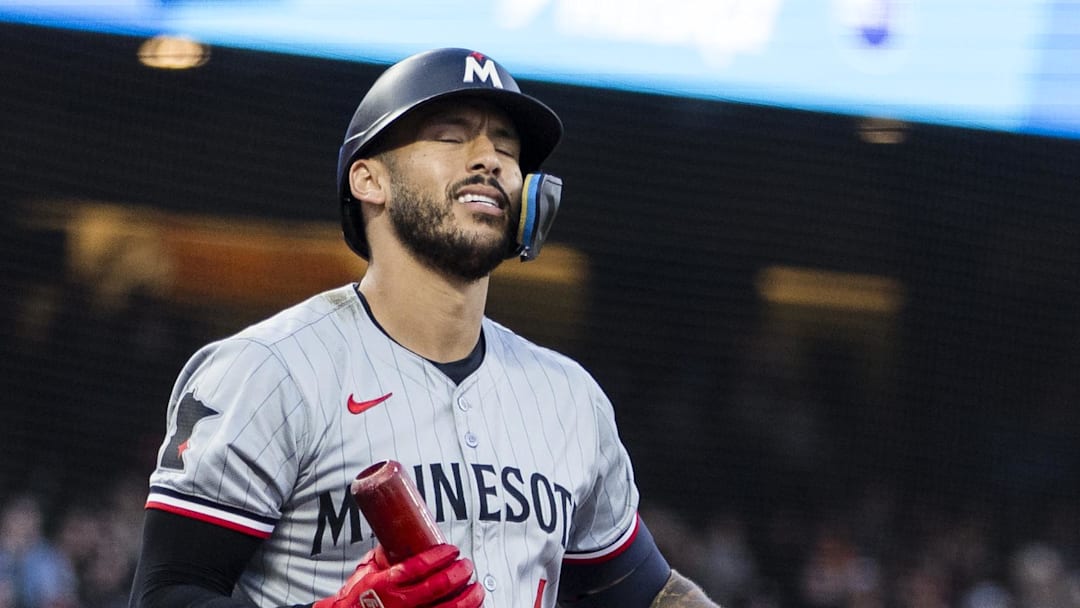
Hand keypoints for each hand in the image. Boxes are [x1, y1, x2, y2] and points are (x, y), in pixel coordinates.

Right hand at [313, 544, 483, 607]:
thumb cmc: (358, 598)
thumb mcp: (368, 572)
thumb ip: (386, 556)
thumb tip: (403, 533)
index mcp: (386, 583)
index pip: (419, 566)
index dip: (441, 556)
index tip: (452, 550)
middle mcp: (398, 603)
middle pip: (438, 586)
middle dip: (459, 573)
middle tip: (467, 565)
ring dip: (468, 597)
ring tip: (476, 588)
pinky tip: (472, 606)